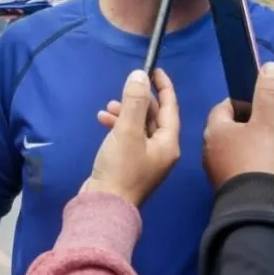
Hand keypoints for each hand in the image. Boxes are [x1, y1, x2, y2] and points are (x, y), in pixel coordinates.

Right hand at [81, 68, 180, 206]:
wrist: (104, 206)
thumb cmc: (120, 168)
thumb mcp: (127, 131)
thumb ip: (134, 101)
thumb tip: (139, 75)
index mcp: (168, 143)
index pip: (170, 107)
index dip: (163, 86)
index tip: (153, 69)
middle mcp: (162, 151)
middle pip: (154, 117)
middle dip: (138, 100)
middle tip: (124, 88)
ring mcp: (146, 159)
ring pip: (139, 126)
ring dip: (125, 113)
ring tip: (108, 107)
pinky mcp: (131, 165)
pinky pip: (129, 137)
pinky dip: (118, 126)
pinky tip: (103, 121)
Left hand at [202, 61, 273, 188]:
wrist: (260, 208)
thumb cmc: (262, 159)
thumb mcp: (270, 122)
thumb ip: (269, 94)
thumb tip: (268, 67)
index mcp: (214, 129)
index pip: (224, 106)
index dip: (244, 104)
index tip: (262, 109)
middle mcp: (208, 149)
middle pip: (226, 128)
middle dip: (244, 125)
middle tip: (267, 128)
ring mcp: (214, 171)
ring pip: (229, 149)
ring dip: (244, 146)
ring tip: (267, 148)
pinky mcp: (225, 189)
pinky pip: (234, 168)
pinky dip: (245, 164)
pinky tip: (261, 169)